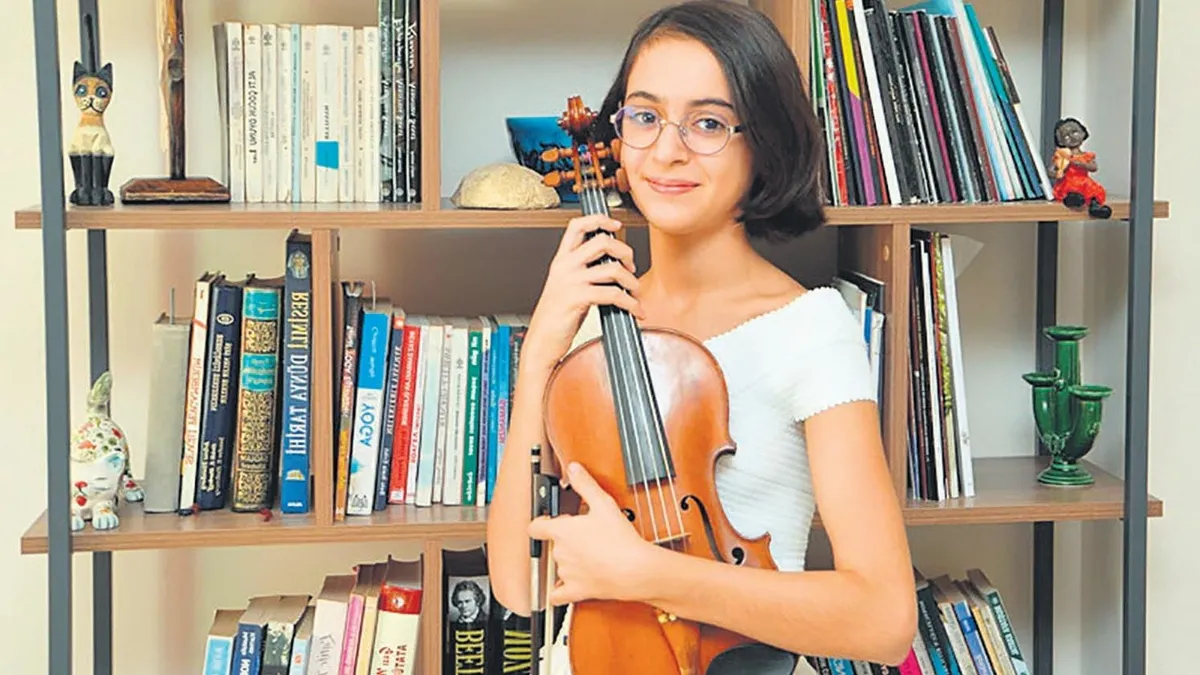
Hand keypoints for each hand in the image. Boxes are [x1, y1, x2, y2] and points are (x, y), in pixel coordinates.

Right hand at [522, 214, 643, 370]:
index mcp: (561, 260)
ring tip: (635, 292)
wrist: (541, 341)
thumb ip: (583, 272)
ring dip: (632, 281)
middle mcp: (565, 266)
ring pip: (612, 268)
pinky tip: (635, 310)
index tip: (616, 224)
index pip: (577, 226)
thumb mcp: (566, 287)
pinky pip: (614, 294)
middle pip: (602, 241)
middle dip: (625, 251)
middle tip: (631, 266)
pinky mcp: (577, 298)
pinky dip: (631, 303)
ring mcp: (570, 281)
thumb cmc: (555, 318)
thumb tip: (613, 265)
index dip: (599, 220)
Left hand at [528, 462, 657, 605]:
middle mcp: (559, 552)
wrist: (635, 570)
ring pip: (558, 566)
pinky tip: (563, 587)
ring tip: (588, 556)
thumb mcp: (603, 503)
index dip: (540, 522)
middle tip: (583, 536)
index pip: (536, 526)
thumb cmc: (620, 539)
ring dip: (567, 561)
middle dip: (565, 539)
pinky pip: (557, 595)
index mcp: (562, 531)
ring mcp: (566, 573)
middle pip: (553, 544)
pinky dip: (558, 592)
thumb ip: (585, 484)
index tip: (546, 521)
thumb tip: (573, 468)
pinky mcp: (576, 591)